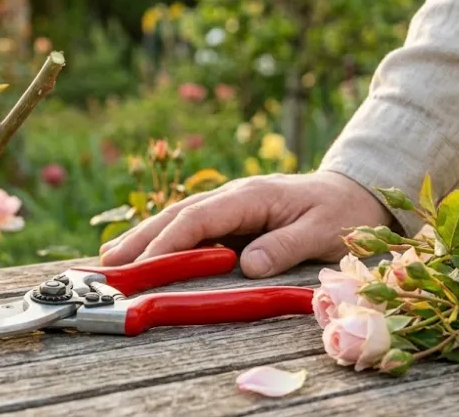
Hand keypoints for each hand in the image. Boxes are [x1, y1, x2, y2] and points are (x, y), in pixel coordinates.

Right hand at [98, 170, 394, 277]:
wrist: (352, 192)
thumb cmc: (340, 212)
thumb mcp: (322, 231)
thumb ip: (285, 245)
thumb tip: (245, 264)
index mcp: (251, 195)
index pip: (199, 218)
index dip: (168, 242)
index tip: (143, 265)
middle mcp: (232, 196)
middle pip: (177, 215)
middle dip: (141, 239)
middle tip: (107, 265)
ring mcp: (228, 204)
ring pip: (177, 219)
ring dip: (143, 238)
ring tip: (109, 259)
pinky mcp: (229, 216)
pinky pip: (188, 226)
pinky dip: (161, 238)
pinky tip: (141, 252)